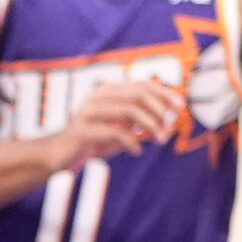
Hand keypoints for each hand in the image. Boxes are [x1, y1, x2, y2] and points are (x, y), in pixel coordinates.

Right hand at [46, 77, 185, 174]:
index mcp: (109, 92)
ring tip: (159, 139)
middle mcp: (99, 97)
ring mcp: (88, 111)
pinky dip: (130, 140)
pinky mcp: (81, 130)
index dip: (163, 93)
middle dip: (159, 110)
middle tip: (169, 129)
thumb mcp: (121, 128)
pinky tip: (137, 150)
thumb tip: (170, 118)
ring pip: (128, 110)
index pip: (142, 85)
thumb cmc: (95, 141)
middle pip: (138, 94)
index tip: (180, 106)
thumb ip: (141, 120)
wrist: (60, 157)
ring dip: (149, 125)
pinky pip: (113, 131)